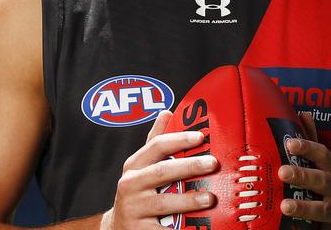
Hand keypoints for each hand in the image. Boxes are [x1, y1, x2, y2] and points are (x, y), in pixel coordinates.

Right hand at [102, 110, 217, 229]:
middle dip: (189, 166)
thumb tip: (167, 112)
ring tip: (210, 198)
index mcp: (134, 166)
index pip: (156, 146)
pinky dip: (180, 229)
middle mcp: (130, 185)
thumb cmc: (137, 193)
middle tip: (213, 164)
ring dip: (189, 200)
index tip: (200, 137)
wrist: (118, 228)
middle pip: (162, 172)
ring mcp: (134, 210)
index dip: (179, 139)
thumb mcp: (140, 167)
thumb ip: (154, 142)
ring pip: (164, 203)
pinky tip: (198, 227)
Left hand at [278, 112, 330, 227]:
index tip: (289, 144)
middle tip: (282, 172)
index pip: (324, 154)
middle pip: (324, 179)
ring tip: (284, 205)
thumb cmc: (325, 193)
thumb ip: (311, 146)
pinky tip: (291, 216)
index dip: (308, 147)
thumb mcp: (319, 168)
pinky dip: (307, 219)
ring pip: (325, 206)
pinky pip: (324, 222)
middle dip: (303, 175)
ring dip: (304, 205)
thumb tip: (304, 114)